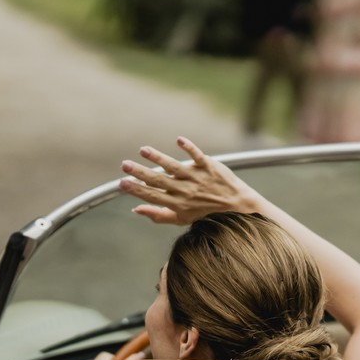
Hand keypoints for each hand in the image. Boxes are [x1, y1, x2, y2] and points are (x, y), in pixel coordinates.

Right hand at [120, 137, 257, 223]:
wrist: (237, 207)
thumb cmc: (206, 214)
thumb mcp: (182, 220)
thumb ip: (158, 215)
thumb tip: (136, 209)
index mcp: (177, 204)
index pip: (153, 196)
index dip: (136, 190)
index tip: (122, 183)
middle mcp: (185, 191)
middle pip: (159, 181)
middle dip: (141, 173)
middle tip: (125, 165)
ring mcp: (197, 178)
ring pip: (174, 167)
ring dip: (158, 158)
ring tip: (143, 150)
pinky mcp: (208, 166)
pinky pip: (197, 156)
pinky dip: (189, 148)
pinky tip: (179, 140)